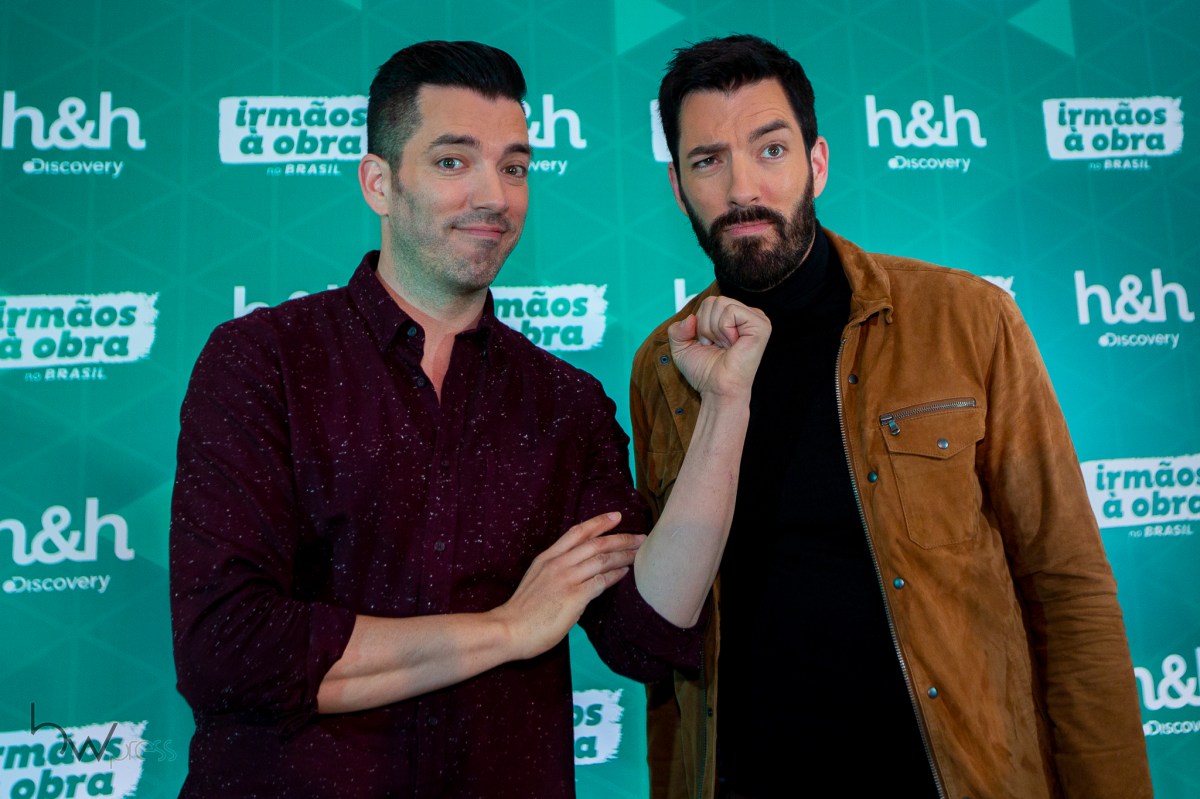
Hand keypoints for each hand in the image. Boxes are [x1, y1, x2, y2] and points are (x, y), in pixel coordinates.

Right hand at [494, 513, 642, 660]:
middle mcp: (557, 563)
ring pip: (601, 559)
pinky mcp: (574, 596)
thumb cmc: (522, 612)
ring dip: (623, 555)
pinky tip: (625, 574)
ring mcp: (566, 578)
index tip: (616, 516)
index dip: (598, 522)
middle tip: (640, 537)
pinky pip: (601, 581)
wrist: (507, 630)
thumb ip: (555, 573)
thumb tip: (578, 576)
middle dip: (620, 538)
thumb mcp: (536, 581)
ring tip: (639, 554)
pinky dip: (616, 576)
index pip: (577, 532)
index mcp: (547, 558)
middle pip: (595, 543)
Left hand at [668, 296, 770, 401]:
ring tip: (724, 346)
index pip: (708, 302)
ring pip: (720, 304)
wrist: (716, 390)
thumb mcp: (681, 347)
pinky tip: (732, 344)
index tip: (708, 344)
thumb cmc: (705, 372)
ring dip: (714, 330)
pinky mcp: (761, 325)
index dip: (699, 324)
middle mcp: (746, 315)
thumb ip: (677, 329)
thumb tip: (690, 318)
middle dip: (705, 326)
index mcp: (733, 317)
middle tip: (716, 346)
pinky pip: (731, 311)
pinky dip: (724, 329)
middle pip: (713, 301)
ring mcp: (756, 319)